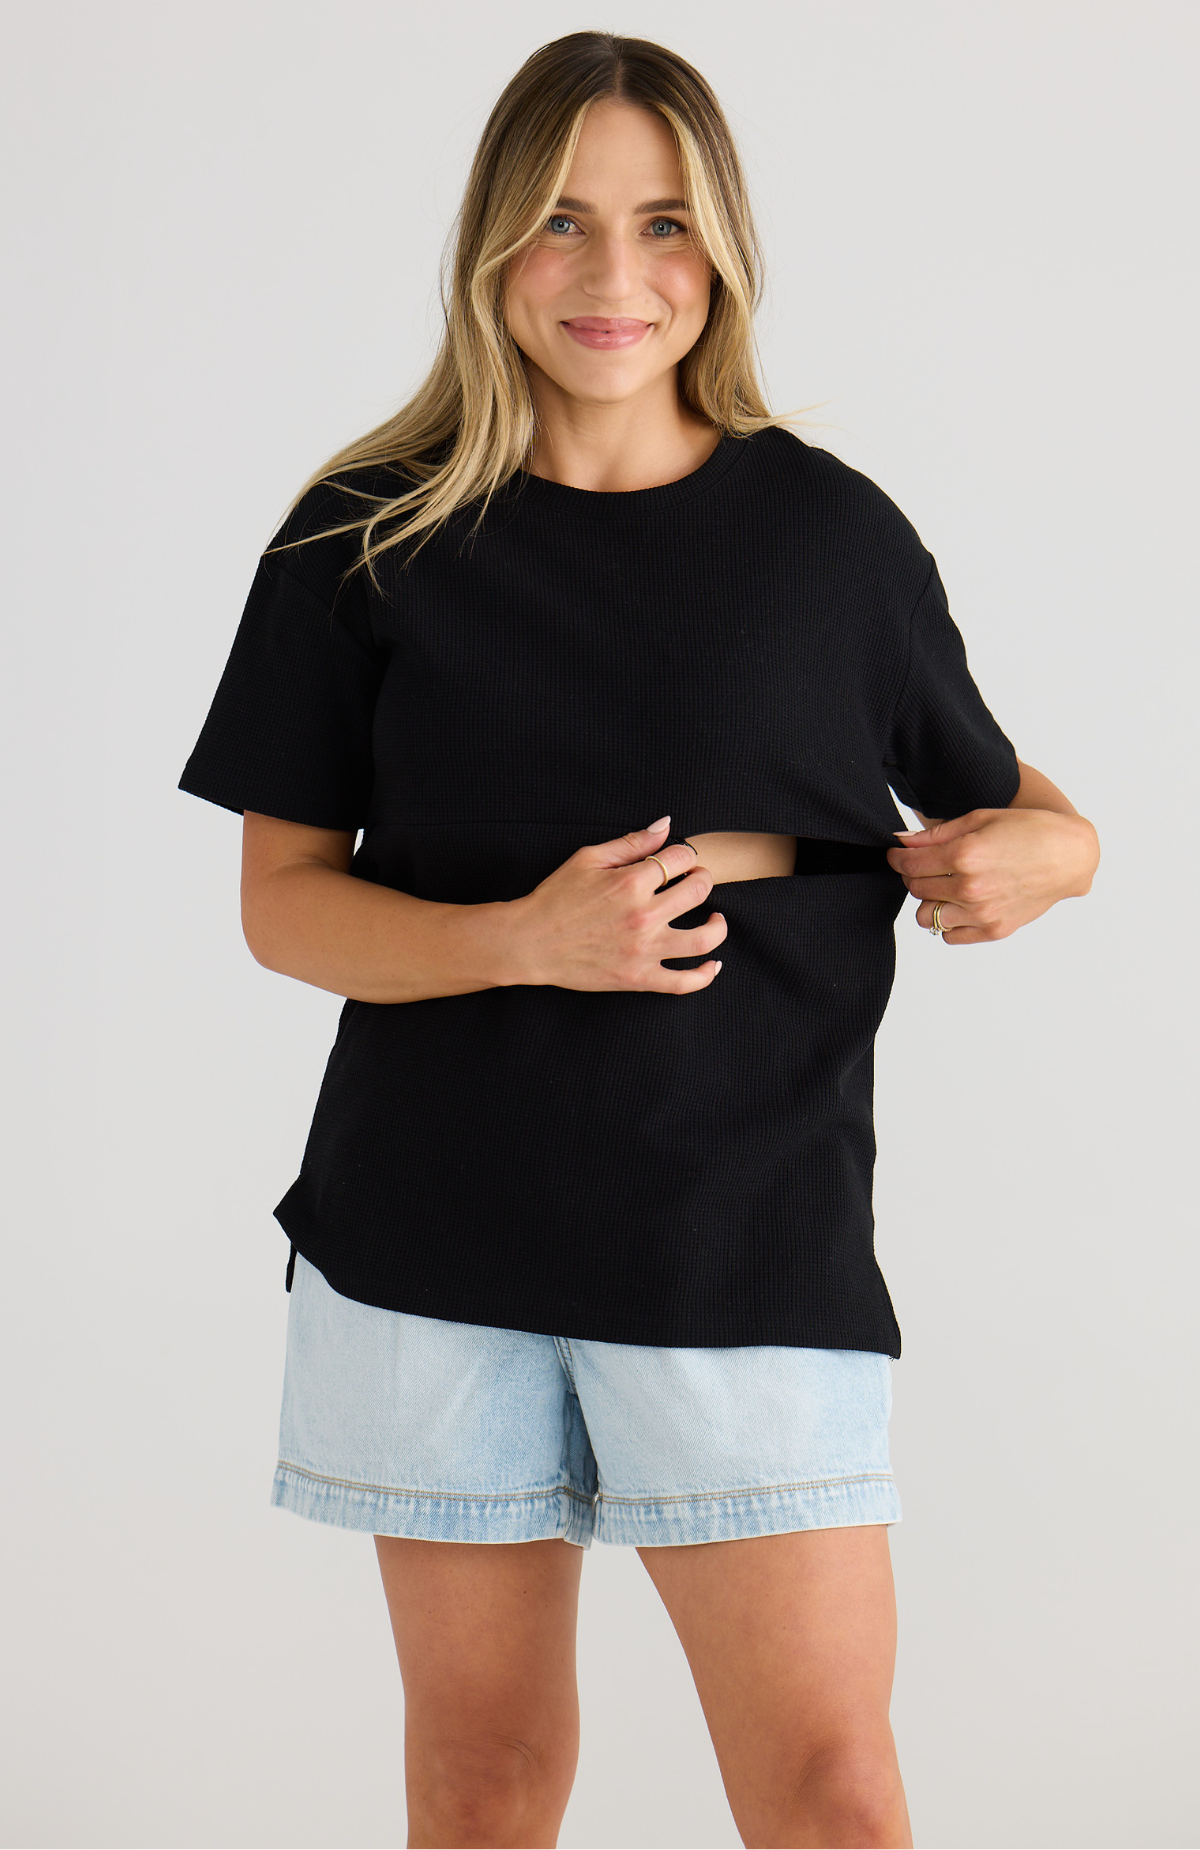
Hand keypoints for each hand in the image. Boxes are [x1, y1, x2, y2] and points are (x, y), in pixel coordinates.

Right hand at [507, 817, 726, 991]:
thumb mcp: (588, 859)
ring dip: (718, 926)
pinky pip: (684, 982)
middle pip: (698, 892)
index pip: (681, 859)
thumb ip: (631, 842)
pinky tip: (713, 964)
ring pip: (703, 939)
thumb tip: (666, 826)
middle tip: (697, 881)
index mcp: (631, 882)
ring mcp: (644, 950)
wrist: (530, 942)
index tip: (680, 860)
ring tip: (715, 919)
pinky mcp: (639, 978)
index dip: (686, 855)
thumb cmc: (555, 897)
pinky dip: (705, 975)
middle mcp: (643, 915)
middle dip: (704, 880)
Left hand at [886, 808, 1099, 943]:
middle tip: (929, 866)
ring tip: (948, 886)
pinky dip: (950, 922)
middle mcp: (970, 888)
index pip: (909, 865)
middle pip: (915, 889)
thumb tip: (901, 841)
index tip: (898, 856)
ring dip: (930, 901)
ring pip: (926, 917)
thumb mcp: (980, 819)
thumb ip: (936, 834)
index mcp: (964, 855)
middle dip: (915, 875)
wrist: (1070, 855)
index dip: (898, 858)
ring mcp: (982, 912)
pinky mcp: (994, 930)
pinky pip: (950, 936)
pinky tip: (963, 904)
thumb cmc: (1029, 830)